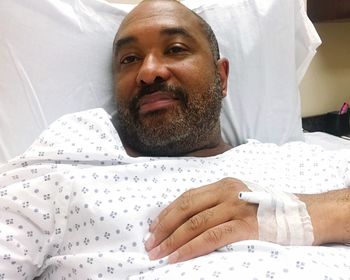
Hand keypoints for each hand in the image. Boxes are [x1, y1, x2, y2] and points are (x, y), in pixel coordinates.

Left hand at [144, 177, 258, 262]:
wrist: (301, 214)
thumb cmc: (267, 209)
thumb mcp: (238, 198)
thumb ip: (216, 204)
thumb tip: (187, 219)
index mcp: (222, 184)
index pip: (186, 197)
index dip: (167, 213)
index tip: (153, 227)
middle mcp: (227, 191)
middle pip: (186, 207)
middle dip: (164, 226)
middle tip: (149, 243)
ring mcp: (236, 206)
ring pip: (196, 223)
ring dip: (173, 239)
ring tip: (158, 253)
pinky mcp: (245, 225)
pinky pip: (213, 237)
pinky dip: (192, 247)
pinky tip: (178, 256)